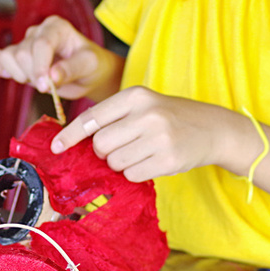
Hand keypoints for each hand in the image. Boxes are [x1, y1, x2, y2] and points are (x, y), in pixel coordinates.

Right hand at [0, 16, 113, 100]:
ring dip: (18, 74)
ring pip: (7, 57)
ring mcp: (24, 44)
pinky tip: (7, 75)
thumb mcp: (89, 65)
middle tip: (48, 86)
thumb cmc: (91, 65)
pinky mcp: (14, 58)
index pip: (41, 43)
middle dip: (33, 74)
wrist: (86, 74)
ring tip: (37, 81)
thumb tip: (51, 76)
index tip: (45, 85)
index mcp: (56, 27)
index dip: (40, 66)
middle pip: (22, 53)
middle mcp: (38, 32)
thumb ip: (71, 69)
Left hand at [50, 86, 227, 181]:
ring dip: (120, 163)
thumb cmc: (169, 117)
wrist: (214, 128)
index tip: (55, 147)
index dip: (70, 134)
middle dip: (104, 151)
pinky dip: (135, 172)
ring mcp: (158, 137)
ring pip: (114, 162)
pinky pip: (131, 174)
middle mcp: (147, 114)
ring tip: (141, 152)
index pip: (92, 117)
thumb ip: (113, 117)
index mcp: (136, 95)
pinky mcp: (167, 160)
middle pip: (100, 144)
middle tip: (122, 147)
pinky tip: (151, 162)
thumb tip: (75, 140)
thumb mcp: (143, 105)